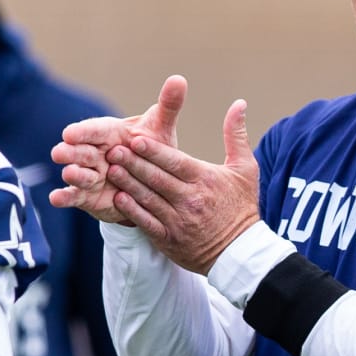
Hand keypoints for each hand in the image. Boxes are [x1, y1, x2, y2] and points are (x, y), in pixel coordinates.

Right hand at [50, 75, 186, 223]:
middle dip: (71, 152)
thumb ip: (168, 106)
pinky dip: (64, 197)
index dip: (83, 132)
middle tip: (60, 152)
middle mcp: (94, 153)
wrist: (153, 183)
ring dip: (73, 174)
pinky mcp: (87, 196)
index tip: (70, 133)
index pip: (94, 130)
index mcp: (108, 133)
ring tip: (69, 174)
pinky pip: (74, 196)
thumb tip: (179, 79)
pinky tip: (56, 199)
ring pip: (77, 173)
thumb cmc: (152, 150)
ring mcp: (90, 174)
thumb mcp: (161, 129)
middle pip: (80, 151)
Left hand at [102, 95, 260, 273]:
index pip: (175, 162)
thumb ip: (236, 135)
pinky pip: (147, 223)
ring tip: (110, 169)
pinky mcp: (170, 240)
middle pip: (157, 179)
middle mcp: (191, 200)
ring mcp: (179, 221)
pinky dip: (132, 210)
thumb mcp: (246, 169)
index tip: (135, 138)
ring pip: (148, 199)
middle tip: (112, 150)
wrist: (240, 253)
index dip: (154, 151)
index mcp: (206, 180)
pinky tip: (118, 198)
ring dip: (128, 184)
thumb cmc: (241, 206)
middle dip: (133, 163)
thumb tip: (239, 103)